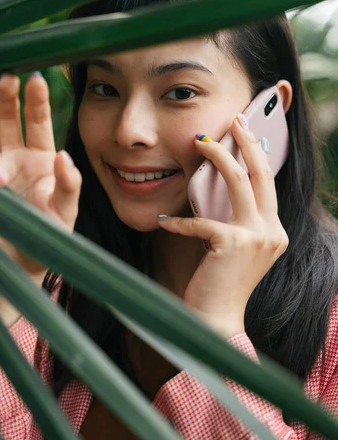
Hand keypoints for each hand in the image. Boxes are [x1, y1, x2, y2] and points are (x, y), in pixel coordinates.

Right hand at [0, 72, 81, 291]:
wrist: (18, 264)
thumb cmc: (48, 238)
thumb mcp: (65, 213)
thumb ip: (69, 186)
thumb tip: (65, 155)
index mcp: (43, 158)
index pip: (39, 121)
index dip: (37, 99)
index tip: (35, 79)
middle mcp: (17, 155)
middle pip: (10, 116)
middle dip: (7, 96)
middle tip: (7, 79)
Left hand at [157, 116, 288, 338]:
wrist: (216, 321)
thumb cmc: (220, 283)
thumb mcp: (234, 247)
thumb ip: (235, 219)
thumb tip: (217, 185)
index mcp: (274, 231)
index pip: (267, 184)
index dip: (256, 155)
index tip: (244, 132)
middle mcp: (272, 231)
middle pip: (261, 173)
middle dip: (247, 141)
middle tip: (234, 118)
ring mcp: (256, 237)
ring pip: (238, 182)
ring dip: (217, 156)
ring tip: (199, 140)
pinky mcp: (232, 244)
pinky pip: (201, 220)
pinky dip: (180, 220)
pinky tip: (165, 221)